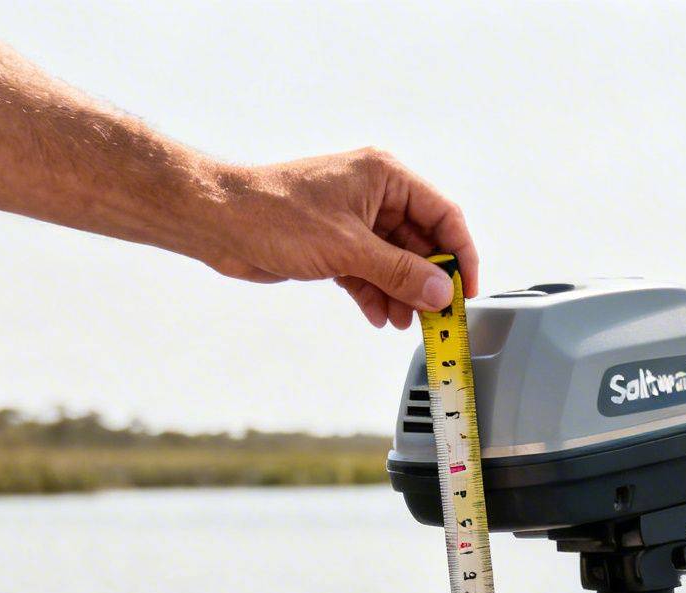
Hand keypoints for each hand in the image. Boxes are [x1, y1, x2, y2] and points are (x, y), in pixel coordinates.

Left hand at [192, 147, 479, 327]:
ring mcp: (354, 220)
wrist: (218, 221)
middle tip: (438, 317)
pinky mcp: (335, 244)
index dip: (460, 254)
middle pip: (421, 242)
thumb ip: (399, 272)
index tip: (467, 291)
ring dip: (402, 294)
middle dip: (428, 281)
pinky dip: (376, 294)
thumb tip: (441, 294)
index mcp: (385, 176)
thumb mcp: (348, 248)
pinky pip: (369, 272)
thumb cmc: (275, 215)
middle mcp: (374, 195)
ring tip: (407, 324)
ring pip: (395, 262)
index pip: (443, 214)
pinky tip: (380, 317)